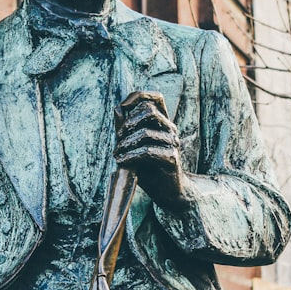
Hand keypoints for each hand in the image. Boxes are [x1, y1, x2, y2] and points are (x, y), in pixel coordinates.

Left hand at [114, 91, 190, 212]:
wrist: (167, 192)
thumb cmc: (148, 168)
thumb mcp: (133, 146)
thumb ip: (126, 129)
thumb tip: (117, 109)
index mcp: (163, 123)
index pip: (155, 98)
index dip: (137, 97)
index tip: (121, 108)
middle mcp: (170, 129)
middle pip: (149, 110)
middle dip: (128, 122)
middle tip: (118, 137)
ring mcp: (173, 143)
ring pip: (146, 132)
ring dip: (126, 143)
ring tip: (117, 153)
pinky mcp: (172, 158)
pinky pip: (147, 151)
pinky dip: (130, 156)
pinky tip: (121, 161)